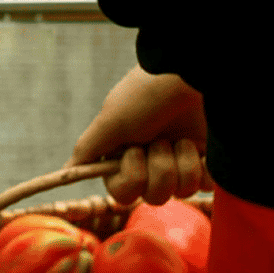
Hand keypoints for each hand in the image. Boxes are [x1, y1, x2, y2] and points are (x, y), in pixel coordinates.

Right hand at [67, 65, 214, 204]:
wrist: (193, 75)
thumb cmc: (147, 94)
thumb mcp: (111, 120)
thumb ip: (88, 149)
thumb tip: (66, 170)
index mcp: (124, 154)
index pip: (123, 192)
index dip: (131, 178)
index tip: (135, 151)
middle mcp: (150, 160)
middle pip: (153, 196)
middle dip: (159, 170)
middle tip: (161, 142)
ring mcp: (180, 161)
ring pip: (181, 192)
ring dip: (182, 165)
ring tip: (183, 140)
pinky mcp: (207, 160)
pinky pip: (205, 186)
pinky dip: (204, 169)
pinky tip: (202, 150)